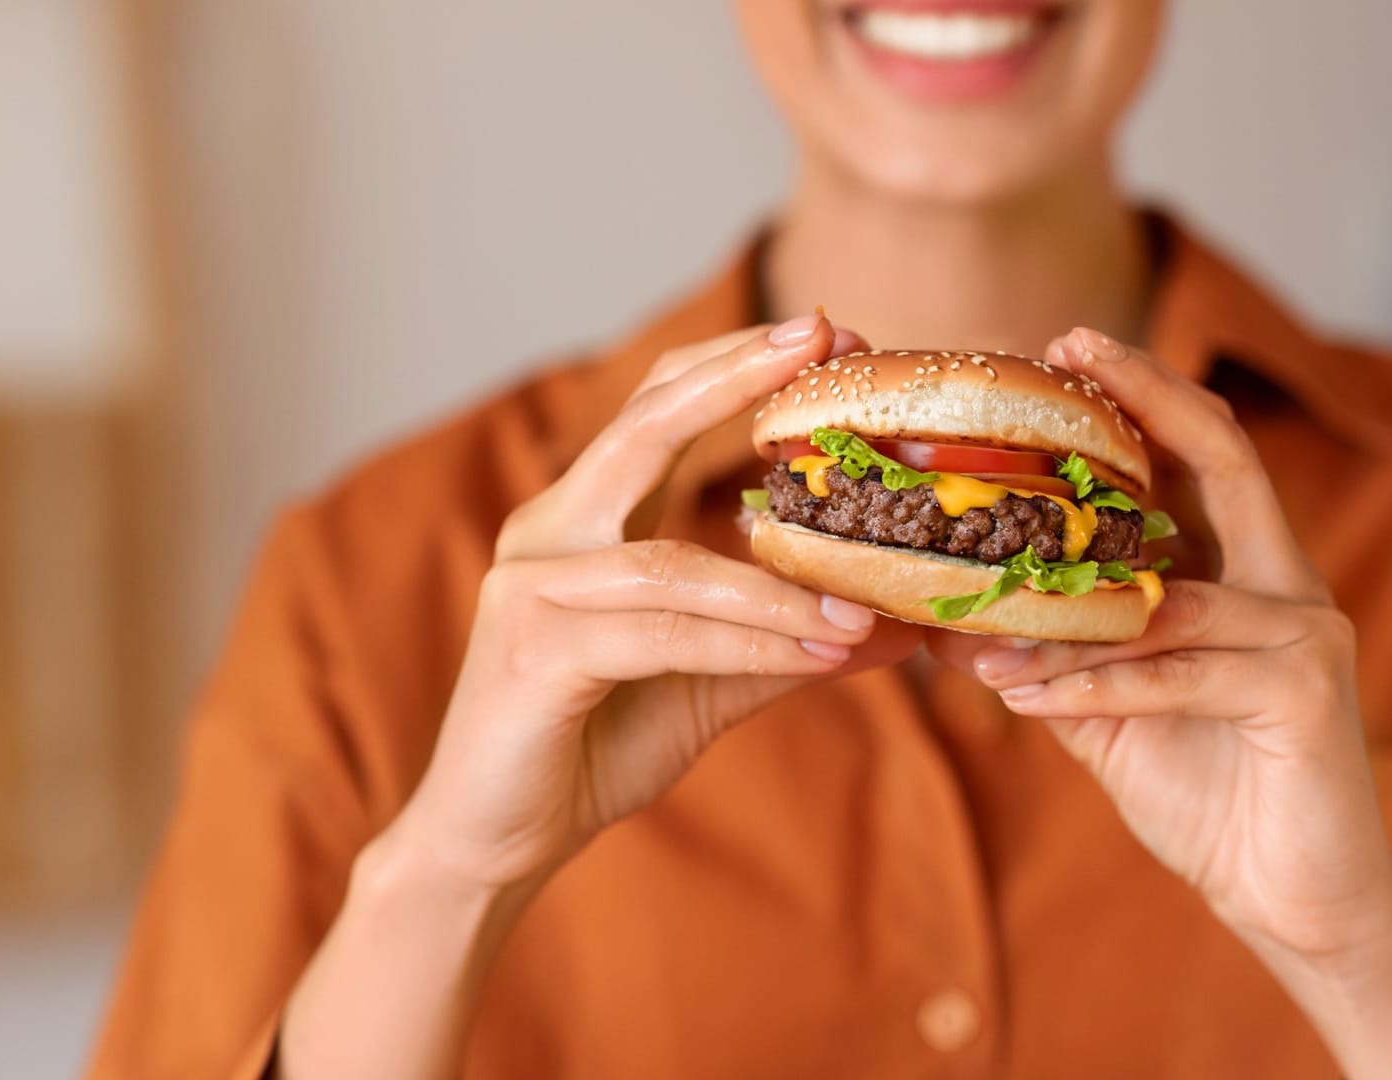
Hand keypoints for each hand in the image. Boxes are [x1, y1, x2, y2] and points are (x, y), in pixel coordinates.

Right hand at [399, 314, 921, 891]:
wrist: (497, 843)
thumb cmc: (595, 745)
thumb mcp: (711, 681)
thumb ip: (787, 643)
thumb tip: (894, 625)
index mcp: (590, 519)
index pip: (659, 408)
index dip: (737, 363)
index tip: (829, 333)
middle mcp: (552, 530)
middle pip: (644, 424)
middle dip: (738, 375)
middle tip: (825, 338)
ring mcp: (531, 584)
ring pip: (673, 559)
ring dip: (779, 585)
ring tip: (864, 608)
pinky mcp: (530, 650)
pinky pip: (658, 631)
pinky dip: (745, 638)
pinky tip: (814, 652)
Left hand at [930, 327, 1391, 958]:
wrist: (1299, 900)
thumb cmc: (1212, 796)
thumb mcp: (1119, 716)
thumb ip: (1061, 661)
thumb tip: (956, 630)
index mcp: (1249, 576)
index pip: (1203, 456)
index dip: (1144, 395)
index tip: (1068, 347)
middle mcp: (1288, 585)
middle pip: (1225, 459)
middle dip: (1147, 399)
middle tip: (1068, 352)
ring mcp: (1308, 634)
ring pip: (1171, 592)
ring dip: (1065, 604)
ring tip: (975, 602)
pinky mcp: (1308, 693)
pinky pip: (1178, 672)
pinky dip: (1091, 682)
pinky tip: (1020, 693)